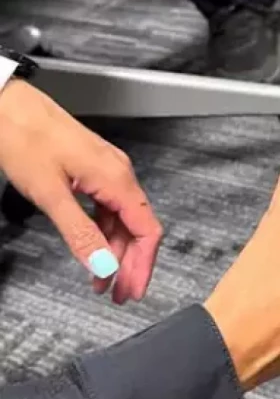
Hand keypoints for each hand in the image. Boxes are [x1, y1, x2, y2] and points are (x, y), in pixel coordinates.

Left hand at [0, 80, 162, 302]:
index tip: (132, 290)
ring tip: (100, 278)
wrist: (7, 105)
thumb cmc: (25, 137)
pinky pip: (108, 207)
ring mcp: (106, 169)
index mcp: (116, 178)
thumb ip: (80, 233)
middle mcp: (118, 172)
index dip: (142, 265)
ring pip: (121, 219)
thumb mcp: (50, 194)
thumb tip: (104, 265)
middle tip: (116, 294)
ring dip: (114, 251)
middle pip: (137, 228)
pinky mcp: (92, 168)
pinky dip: (103, 232)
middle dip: (129, 264)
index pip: (147, 230)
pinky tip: (93, 246)